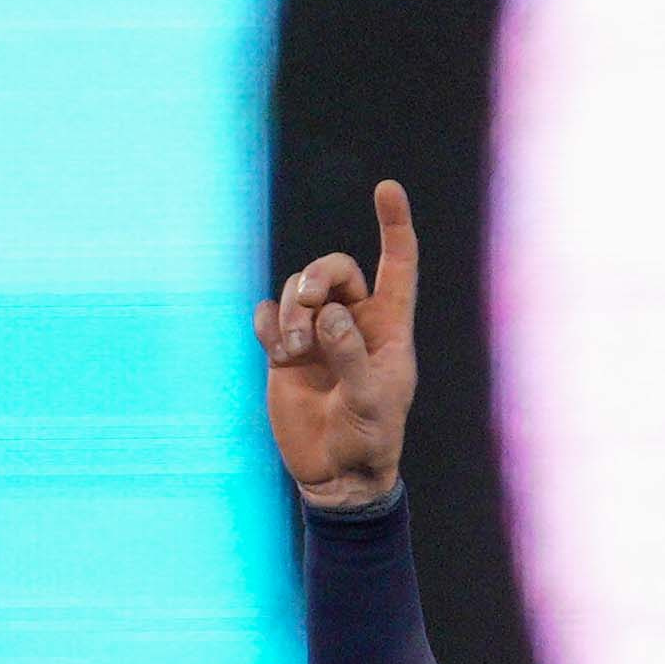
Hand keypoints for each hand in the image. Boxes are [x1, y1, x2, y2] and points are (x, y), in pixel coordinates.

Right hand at [259, 177, 420, 507]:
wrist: (335, 474)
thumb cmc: (369, 438)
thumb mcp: (370, 400)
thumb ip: (351, 356)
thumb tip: (330, 316)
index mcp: (389, 326)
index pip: (396, 264)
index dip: (394, 225)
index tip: (387, 189)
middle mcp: (354, 322)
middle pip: (334, 268)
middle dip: (319, 276)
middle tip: (310, 306)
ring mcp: (318, 334)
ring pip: (298, 290)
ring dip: (292, 311)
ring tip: (293, 351)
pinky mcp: (285, 351)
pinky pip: (269, 314)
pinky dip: (268, 322)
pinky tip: (276, 349)